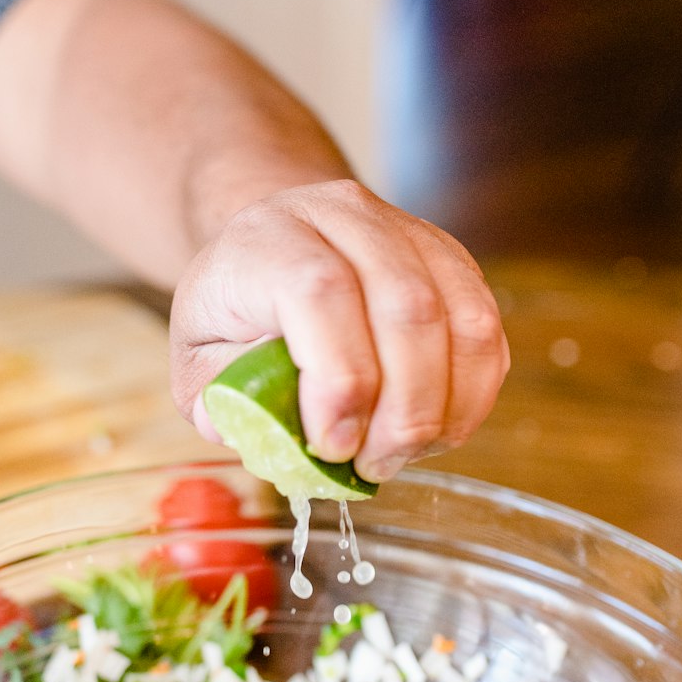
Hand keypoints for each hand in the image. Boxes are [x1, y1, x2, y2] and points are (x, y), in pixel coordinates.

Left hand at [170, 180, 508, 481]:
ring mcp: (407, 232)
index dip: (340, 380)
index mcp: (270, 238)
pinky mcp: (451, 261)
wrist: (274, 245)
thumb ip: (220, 397)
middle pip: (406, 309)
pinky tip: (436, 429)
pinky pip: (485, 330)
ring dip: (441, 408)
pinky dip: (471, 394)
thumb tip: (267, 434)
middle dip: (400, 411)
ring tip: (404, 453)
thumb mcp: (196, 355)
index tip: (333, 447)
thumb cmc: (234, 310)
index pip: (322, 294)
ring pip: (460, 319)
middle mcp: (344, 217)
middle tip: (374, 465)